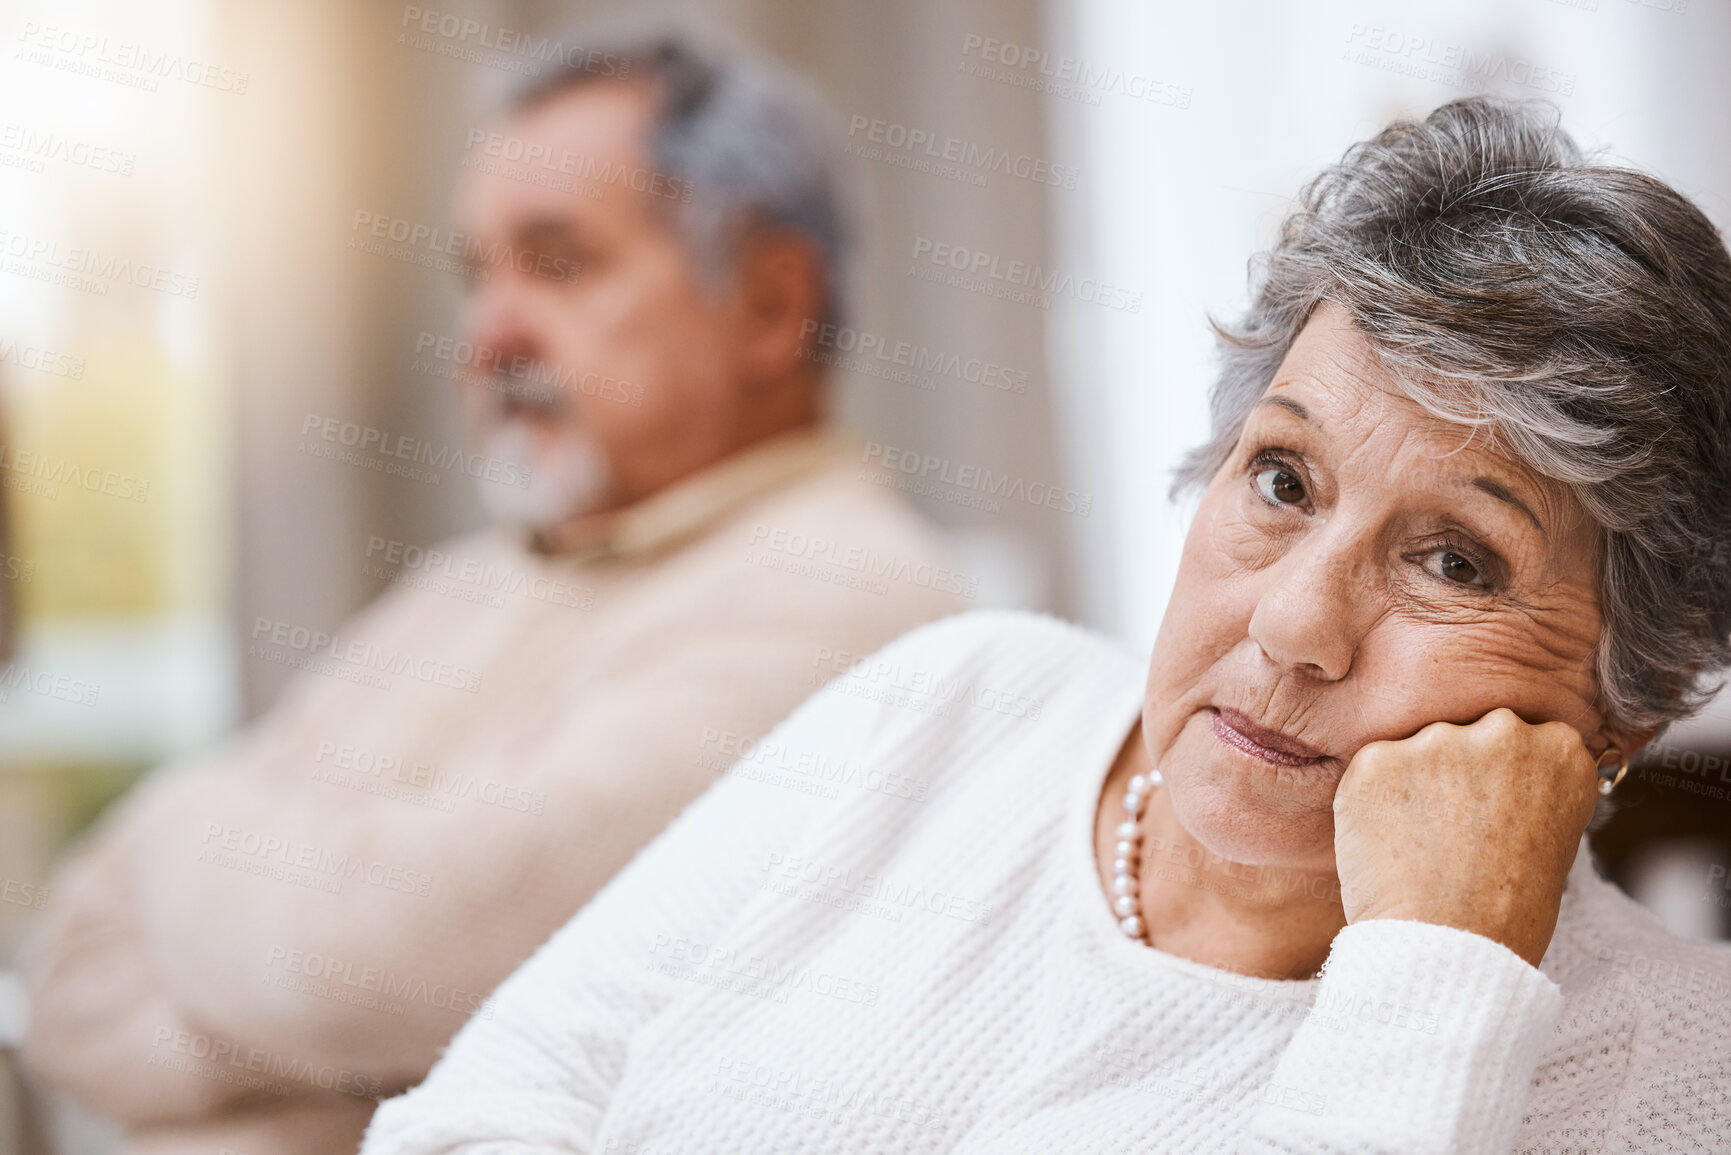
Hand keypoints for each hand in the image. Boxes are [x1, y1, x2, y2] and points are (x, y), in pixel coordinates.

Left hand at [1332, 707, 1600, 967]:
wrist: (1451, 948)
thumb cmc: (1506, 911)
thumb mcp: (1552, 840)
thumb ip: (1529, 786)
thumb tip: (1500, 768)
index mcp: (1561, 749)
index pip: (1524, 736)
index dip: (1502, 777)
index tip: (1494, 811)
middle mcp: (1503, 731)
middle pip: (1469, 732)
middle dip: (1458, 771)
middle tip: (1453, 833)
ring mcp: (1438, 740)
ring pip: (1418, 748)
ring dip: (1414, 784)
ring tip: (1423, 847)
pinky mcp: (1378, 757)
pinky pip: (1373, 770)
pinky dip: (1373, 801)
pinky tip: (1390, 845)